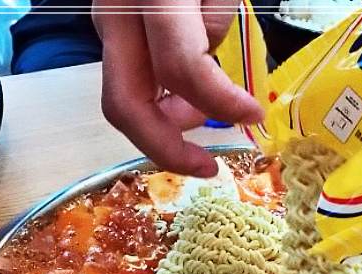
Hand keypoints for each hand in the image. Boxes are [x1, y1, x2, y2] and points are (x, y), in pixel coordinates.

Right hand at [92, 0, 263, 176]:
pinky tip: (186, 101)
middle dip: (168, 149)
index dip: (221, 101)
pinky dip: (161, 105)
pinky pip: (132, 86)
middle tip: (207, 166)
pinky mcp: (113, 38)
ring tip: (203, 117)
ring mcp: (107, 29)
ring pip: (125, 102)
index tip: (254, 116)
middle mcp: (116, 18)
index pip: (182, 67)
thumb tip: (218, 85)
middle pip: (125, 106)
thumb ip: (219, 23)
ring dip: (166, 125)